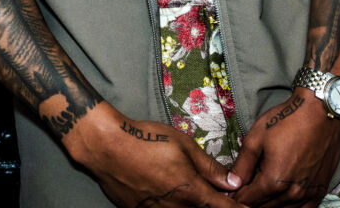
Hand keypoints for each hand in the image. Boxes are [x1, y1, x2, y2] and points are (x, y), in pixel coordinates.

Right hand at [64, 101, 247, 206]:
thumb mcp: (183, 144)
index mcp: (190, 191)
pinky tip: (166, 188)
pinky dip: (173, 206)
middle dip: (214, 204)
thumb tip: (231, 182)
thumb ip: (208, 166)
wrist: (108, 147)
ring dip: (193, 205)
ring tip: (188, 186)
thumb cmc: (147, 138)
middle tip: (220, 194)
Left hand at [230, 90, 339, 206]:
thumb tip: (231, 184)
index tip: (230, 193)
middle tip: (245, 192)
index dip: (237, 196)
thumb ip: (243, 164)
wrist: (320, 111)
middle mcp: (292, 193)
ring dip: (270, 205)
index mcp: (273, 180)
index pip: (249, 199)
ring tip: (261, 195)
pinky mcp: (320, 190)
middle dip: (252, 201)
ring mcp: (308, 193)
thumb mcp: (257, 137)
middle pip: (265, 207)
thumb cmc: (287, 120)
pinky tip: (283, 201)